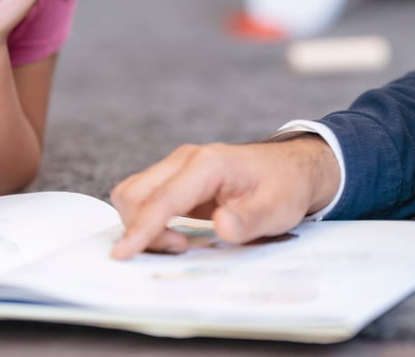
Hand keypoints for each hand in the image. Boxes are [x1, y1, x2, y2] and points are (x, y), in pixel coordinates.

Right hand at [110, 136, 339, 258]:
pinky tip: (174, 236)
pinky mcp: (177, 180)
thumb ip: (249, 219)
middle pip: (135, 193)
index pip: (162, 199)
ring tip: (179, 244)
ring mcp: (178, 168)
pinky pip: (147, 199)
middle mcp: (185, 160)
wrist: (291, 168)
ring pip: (134, 195)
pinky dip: (149, 221)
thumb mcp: (277, 208)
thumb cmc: (285, 186)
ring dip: (142, 224)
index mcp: (207, 164)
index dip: (141, 229)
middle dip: (141, 229)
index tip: (123, 254)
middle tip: (180, 250)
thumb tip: (221, 226)